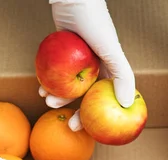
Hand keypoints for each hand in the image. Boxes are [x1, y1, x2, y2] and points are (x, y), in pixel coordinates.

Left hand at [40, 0, 134, 130]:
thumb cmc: (95, 23)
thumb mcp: (112, 51)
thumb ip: (123, 76)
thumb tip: (127, 104)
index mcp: (110, 69)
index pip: (106, 99)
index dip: (98, 116)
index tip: (87, 128)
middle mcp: (96, 66)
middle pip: (86, 97)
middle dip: (77, 111)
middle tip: (68, 124)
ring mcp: (79, 61)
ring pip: (69, 86)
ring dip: (58, 97)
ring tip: (47, 102)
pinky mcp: (64, 53)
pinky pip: (57, 73)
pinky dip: (49, 82)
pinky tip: (40, 89)